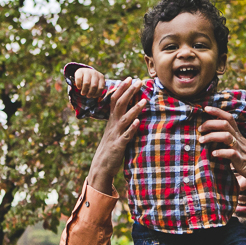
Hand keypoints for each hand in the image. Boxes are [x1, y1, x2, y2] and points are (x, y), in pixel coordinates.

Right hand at [75, 67, 106, 98]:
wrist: (84, 71)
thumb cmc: (91, 80)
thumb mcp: (96, 83)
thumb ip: (97, 89)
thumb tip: (95, 96)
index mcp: (101, 77)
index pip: (100, 88)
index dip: (96, 94)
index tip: (93, 96)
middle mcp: (95, 73)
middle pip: (93, 86)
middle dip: (90, 93)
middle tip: (87, 96)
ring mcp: (87, 71)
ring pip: (86, 83)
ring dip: (84, 90)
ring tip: (83, 93)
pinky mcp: (80, 71)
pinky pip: (79, 79)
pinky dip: (78, 85)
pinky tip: (79, 87)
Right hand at [86, 78, 145, 193]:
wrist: (101, 166)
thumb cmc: (110, 148)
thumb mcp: (114, 132)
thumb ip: (121, 122)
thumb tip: (131, 112)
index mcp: (112, 120)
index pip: (115, 100)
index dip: (122, 88)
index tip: (130, 78)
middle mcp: (113, 125)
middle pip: (120, 104)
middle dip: (129, 92)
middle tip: (139, 81)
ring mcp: (115, 135)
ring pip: (124, 119)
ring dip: (134, 109)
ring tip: (144, 100)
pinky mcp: (119, 146)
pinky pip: (126, 136)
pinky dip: (131, 129)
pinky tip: (138, 122)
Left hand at [199, 105, 245, 191]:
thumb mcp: (240, 149)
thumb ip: (230, 144)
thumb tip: (214, 142)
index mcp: (239, 136)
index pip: (229, 118)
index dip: (217, 111)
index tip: (205, 108)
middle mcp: (240, 140)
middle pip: (225, 124)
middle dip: (210, 123)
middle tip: (200, 129)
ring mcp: (241, 149)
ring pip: (226, 136)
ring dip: (212, 136)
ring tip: (202, 140)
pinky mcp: (242, 161)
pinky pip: (231, 153)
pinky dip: (220, 152)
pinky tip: (213, 154)